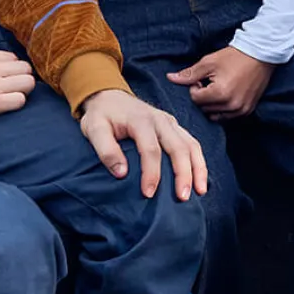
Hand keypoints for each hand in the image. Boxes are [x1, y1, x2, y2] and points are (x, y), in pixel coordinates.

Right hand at [0, 49, 34, 127]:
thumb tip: (0, 68)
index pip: (15, 58)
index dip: (13, 70)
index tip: (7, 79)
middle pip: (26, 68)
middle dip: (22, 79)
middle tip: (13, 89)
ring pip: (28, 82)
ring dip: (23, 91)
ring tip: (11, 97)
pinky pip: (20, 100)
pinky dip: (16, 104)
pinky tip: (6, 106)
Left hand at [77, 88, 207, 200]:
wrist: (109, 96)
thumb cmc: (101, 115)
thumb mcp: (94, 129)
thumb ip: (105, 149)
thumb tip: (121, 173)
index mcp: (140, 120)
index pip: (151, 149)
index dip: (152, 173)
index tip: (148, 193)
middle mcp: (160, 120)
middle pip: (179, 147)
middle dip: (183, 174)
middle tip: (182, 198)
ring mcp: (170, 122)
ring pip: (191, 145)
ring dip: (198, 168)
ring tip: (200, 191)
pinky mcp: (174, 127)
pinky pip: (192, 144)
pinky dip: (199, 162)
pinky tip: (200, 179)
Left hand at [168, 46, 275, 120]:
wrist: (261, 54)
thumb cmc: (234, 57)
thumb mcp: (209, 62)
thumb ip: (189, 74)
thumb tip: (170, 78)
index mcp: (220, 93)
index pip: (196, 99)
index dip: (195, 88)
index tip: (202, 78)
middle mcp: (231, 105)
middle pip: (204, 108)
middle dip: (203, 97)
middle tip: (210, 82)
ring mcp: (241, 110)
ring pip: (215, 114)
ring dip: (212, 104)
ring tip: (218, 88)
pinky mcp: (248, 110)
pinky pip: (228, 116)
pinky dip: (223, 108)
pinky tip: (227, 94)